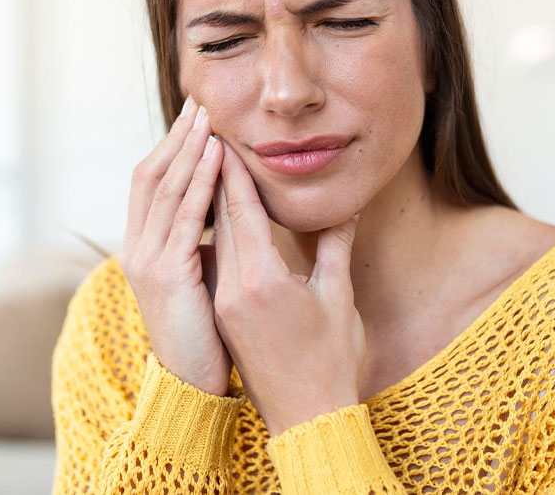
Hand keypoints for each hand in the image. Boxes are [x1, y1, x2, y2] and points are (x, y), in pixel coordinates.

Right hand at [119, 97, 232, 395]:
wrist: (193, 384)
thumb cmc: (206, 335)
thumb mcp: (202, 279)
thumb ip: (207, 244)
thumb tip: (225, 215)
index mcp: (143, 247)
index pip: (151, 182)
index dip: (170, 147)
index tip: (194, 117)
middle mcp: (136, 247)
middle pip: (151, 175)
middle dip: (176, 137)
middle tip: (199, 102)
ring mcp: (146, 260)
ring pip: (166, 189)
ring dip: (188, 149)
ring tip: (208, 118)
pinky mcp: (166, 274)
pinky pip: (185, 216)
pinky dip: (200, 181)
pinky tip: (216, 156)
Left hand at [210, 140, 364, 436]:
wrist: (306, 418)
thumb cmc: (331, 360)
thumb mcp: (337, 298)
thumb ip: (334, 247)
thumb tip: (345, 206)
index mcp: (262, 280)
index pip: (241, 212)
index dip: (233, 172)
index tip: (224, 137)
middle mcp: (233, 289)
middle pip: (220, 220)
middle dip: (215, 176)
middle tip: (209, 136)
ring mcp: (224, 303)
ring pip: (214, 240)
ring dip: (211, 201)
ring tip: (209, 164)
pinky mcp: (224, 315)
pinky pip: (216, 262)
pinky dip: (216, 233)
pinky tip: (217, 215)